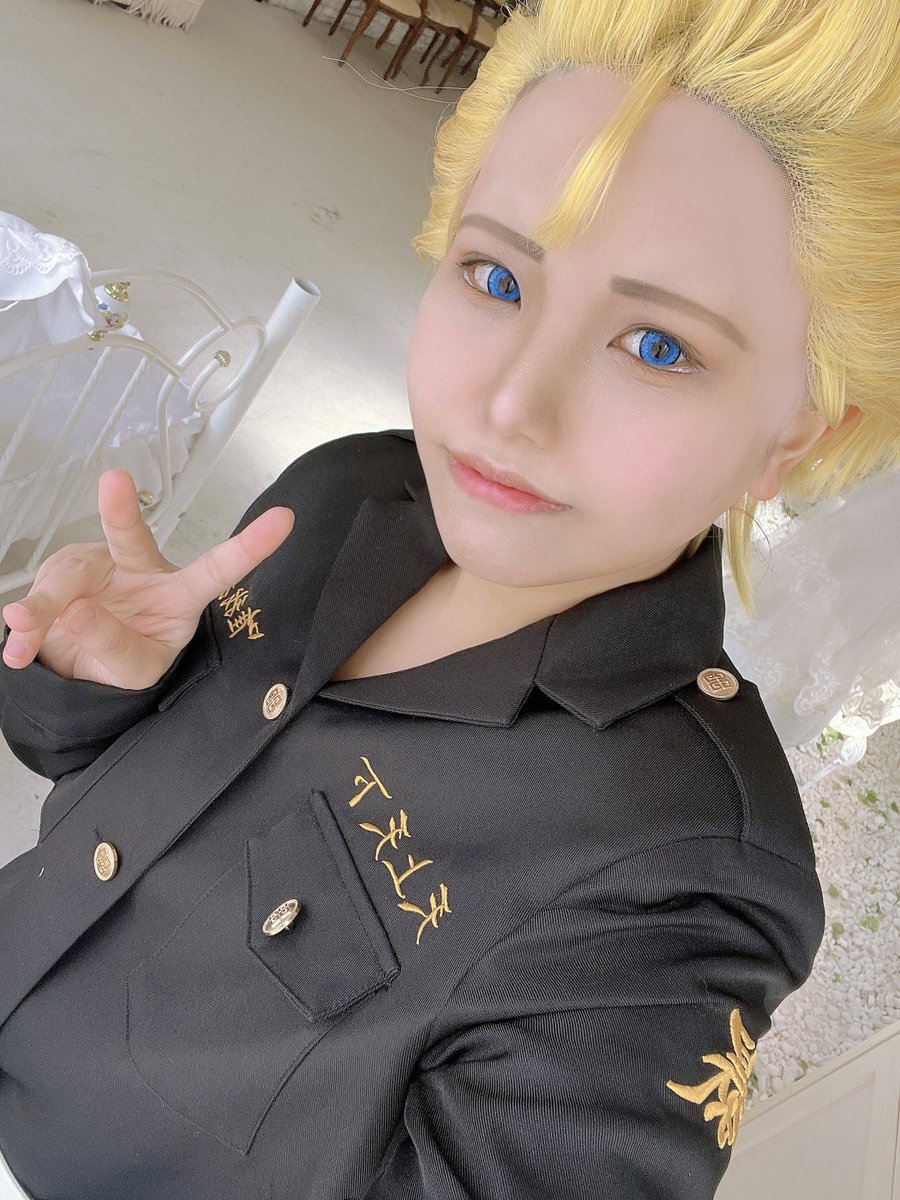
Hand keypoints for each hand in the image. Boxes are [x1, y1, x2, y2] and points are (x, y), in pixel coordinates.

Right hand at [1, 469, 294, 688]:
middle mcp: (141, 570)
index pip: (219, 569)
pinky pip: (38, 595)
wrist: (85, 670)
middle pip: (131, 538)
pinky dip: (24, 622)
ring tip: (24, 630)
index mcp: (181, 594)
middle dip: (121, 511)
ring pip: (69, 577)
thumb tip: (78, 609)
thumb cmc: (129, 661)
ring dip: (42, 606)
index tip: (287, 520)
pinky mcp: (60, 577)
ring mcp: (98, 568)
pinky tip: (17, 643)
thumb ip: (114, 644)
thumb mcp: (135, 670)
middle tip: (113, 482)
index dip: (251, 546)